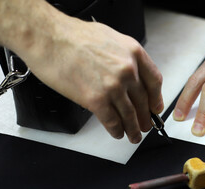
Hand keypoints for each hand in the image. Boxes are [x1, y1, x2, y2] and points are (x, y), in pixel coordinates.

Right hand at [14, 6, 162, 143]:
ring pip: (129, 115)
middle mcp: (128, 71)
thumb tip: (132, 75)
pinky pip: (112, 121)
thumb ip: (126, 58)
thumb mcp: (112, 39)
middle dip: (145, 118)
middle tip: (145, 126)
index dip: (156, 99)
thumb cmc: (74, 36)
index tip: (155, 108)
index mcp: (134, 53)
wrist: (49, 38)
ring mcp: (113, 86)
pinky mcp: (96, 100)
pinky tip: (117, 133)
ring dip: (133, 129)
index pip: (154, 82)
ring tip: (134, 136)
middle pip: (143, 102)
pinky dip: (116, 130)